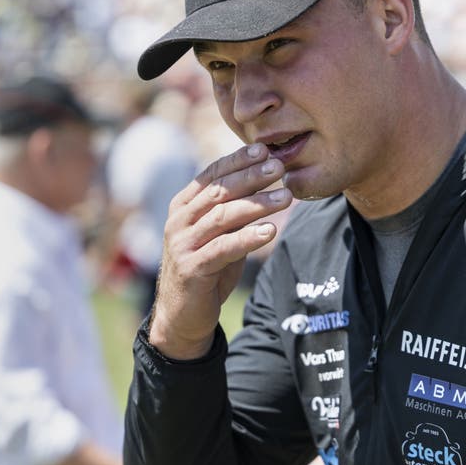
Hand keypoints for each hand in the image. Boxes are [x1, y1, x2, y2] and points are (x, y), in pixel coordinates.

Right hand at [149, 143, 290, 359]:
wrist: (182, 315)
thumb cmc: (206, 268)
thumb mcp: (218, 234)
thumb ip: (234, 210)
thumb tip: (268, 180)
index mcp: (184, 206)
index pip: (212, 174)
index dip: (238, 160)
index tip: (264, 149)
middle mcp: (180, 221)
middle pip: (219, 191)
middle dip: (251, 176)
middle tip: (279, 167)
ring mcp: (183, 244)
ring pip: (223, 216)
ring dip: (257, 204)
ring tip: (286, 197)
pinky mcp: (192, 268)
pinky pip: (224, 248)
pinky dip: (248, 238)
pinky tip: (270, 230)